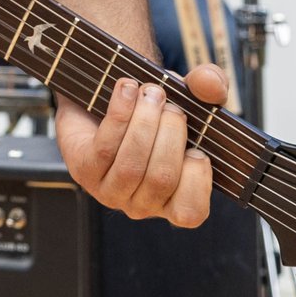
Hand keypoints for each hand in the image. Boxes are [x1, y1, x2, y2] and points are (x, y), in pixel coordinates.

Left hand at [55, 62, 225, 225]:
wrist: (102, 99)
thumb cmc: (153, 110)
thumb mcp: (188, 95)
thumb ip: (210, 86)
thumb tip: (211, 84)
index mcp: (173, 198)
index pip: (190, 212)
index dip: (197, 179)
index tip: (197, 147)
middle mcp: (142, 203)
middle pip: (161, 179)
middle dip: (170, 133)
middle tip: (170, 105)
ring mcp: (111, 191)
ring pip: (131, 166)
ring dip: (144, 122)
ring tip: (150, 92)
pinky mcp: (85, 170)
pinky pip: (105, 147)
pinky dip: (120, 114)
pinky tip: (126, 90)